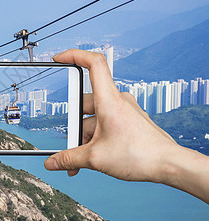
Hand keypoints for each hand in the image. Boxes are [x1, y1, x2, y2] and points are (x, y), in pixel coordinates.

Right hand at [44, 49, 179, 182]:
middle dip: (74, 126)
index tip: (59, 58)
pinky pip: (105, 125)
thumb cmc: (140, 155)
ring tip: (80, 160)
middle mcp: (118, 101)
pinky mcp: (128, 122)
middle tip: (70, 143)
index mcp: (109, 100)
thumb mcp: (95, 158)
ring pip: (94, 118)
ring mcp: (124, 111)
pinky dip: (95, 139)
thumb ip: (69, 159)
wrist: (168, 165)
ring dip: (84, 138)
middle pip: (85, 103)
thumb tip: (52, 162)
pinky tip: (92, 157)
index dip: (74, 55)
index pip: (93, 63)